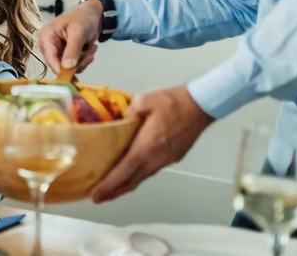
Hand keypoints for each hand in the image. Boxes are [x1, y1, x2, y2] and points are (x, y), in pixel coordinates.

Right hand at [37, 0, 101, 74]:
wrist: (94, 13)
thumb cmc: (83, 17)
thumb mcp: (78, 32)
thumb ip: (72, 50)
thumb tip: (67, 67)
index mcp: (46, 36)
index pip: (49, 57)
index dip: (59, 68)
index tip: (71, 77)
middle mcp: (49, 45)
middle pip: (58, 64)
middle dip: (76, 63)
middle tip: (89, 56)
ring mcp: (57, 50)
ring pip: (67, 67)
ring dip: (82, 61)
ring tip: (91, 49)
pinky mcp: (66, 54)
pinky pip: (73, 65)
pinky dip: (84, 60)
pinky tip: (90, 49)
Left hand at [90, 86, 214, 202]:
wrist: (201, 106)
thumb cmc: (174, 102)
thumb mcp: (144, 99)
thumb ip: (127, 111)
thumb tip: (120, 120)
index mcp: (146, 146)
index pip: (123, 172)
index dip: (108, 185)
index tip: (95, 195)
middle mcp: (156, 159)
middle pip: (132, 181)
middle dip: (113, 191)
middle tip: (97, 197)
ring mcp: (166, 160)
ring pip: (142, 177)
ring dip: (125, 184)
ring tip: (111, 186)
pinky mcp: (173, 157)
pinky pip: (151, 170)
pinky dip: (138, 175)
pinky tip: (131, 170)